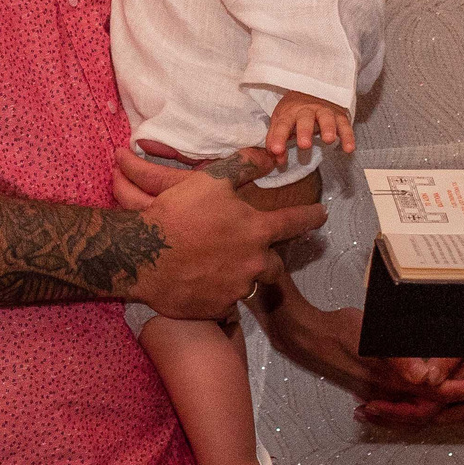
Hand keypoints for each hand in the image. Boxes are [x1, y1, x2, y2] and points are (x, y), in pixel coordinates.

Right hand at [114, 148, 324, 318]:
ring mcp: (236, 289)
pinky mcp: (218, 308)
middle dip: (268, 256)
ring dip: (242, 275)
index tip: (322, 215)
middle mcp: (253, 262)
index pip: (295, 222)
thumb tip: (272, 156)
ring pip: (250, 284)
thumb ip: (245, 166)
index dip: (311, 216)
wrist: (141, 254)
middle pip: (274, 263)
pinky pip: (227, 302)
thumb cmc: (177, 213)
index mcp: (256, 230)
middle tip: (252, 251)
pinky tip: (203, 283)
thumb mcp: (210, 180)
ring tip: (220, 267)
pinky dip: (220, 293)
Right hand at [250, 268, 463, 426]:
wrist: (304, 335)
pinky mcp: (376, 387)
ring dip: (450, 407)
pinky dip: (429, 404)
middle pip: (433, 413)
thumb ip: (398, 362)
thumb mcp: (368, 340)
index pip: (438, 397)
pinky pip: (410, 404)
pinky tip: (436, 397)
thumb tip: (428, 380)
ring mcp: (381, 394)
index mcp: (391, 386)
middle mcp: (388, 396)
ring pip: (423, 410)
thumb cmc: (338, 333)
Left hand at [265, 91, 354, 159]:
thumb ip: (276, 141)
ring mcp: (324, 111)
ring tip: (328, 140)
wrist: (312, 92)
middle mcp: (307, 109)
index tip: (276, 150)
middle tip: (304, 145)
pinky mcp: (339, 115)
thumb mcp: (280, 122)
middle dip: (305, 131)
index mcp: (289, 112)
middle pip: (305, 118)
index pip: (282, 124)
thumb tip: (278, 160)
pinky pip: (344, 125)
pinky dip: (348, 136)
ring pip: (326, 117)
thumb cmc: (294, 112)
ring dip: (328, 128)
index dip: (278, 137)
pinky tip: (348, 148)